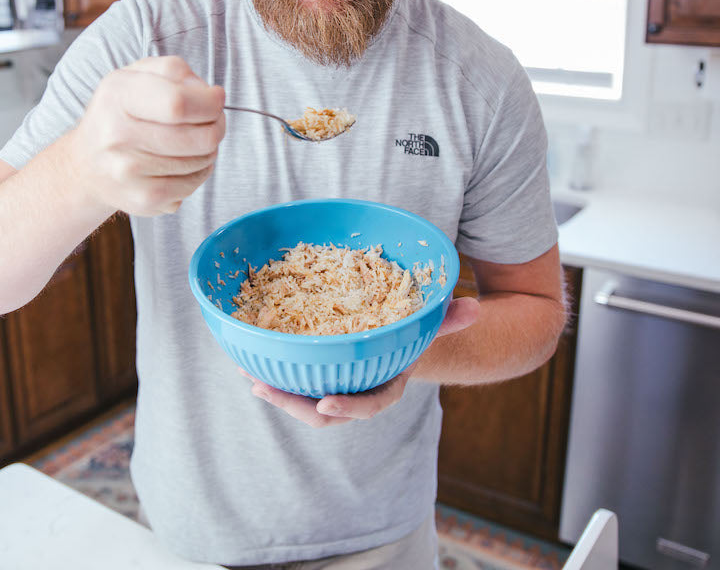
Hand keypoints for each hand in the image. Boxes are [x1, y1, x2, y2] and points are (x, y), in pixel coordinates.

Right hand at [71, 56, 225, 216]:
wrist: (86, 166)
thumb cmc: (119, 115)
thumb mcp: (137, 75)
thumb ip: (175, 71)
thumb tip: (211, 95)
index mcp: (118, 95)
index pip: (179, 103)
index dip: (210, 102)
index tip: (216, 99)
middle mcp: (117, 135)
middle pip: (201, 137)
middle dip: (217, 126)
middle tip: (211, 121)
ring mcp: (129, 172)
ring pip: (203, 161)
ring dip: (208, 150)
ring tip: (191, 142)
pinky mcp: (143, 199)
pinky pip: (193, 184)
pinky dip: (198, 172)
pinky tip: (182, 162)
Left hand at [244, 296, 481, 426]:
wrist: (394, 339)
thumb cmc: (410, 330)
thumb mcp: (427, 323)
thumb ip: (446, 318)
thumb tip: (473, 308)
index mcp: (386, 386)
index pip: (370, 406)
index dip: (348, 410)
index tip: (325, 404)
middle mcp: (357, 393)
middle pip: (326, 413)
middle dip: (295, 406)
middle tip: (266, 390)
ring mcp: (334, 387)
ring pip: (303, 400)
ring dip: (275, 391)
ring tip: (250, 377)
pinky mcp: (315, 377)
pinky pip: (292, 379)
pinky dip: (269, 370)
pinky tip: (246, 359)